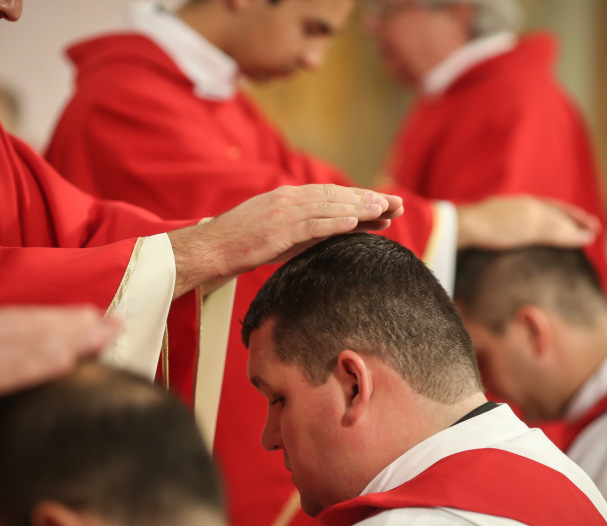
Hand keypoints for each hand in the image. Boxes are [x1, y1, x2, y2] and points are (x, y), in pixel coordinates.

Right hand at [0, 306, 119, 424]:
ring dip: (73, 339)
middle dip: (81, 325)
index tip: (99, 316)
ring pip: (33, 343)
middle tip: (119, 322)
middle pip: (39, 326)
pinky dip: (40, 364)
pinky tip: (66, 361)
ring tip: (106, 336)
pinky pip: (10, 371)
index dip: (66, 317)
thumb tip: (31, 348)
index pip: (30, 318)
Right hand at [168, 184, 402, 296]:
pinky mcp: (277, 228)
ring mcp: (283, 212)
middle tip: (396, 204)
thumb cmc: (243, 245)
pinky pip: (312, 223)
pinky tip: (355, 222)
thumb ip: (306, 231)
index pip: (332, 196)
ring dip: (359, 207)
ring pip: (329, 206)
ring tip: (384, 210)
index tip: (385, 205)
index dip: (360, 199)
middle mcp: (289, 199)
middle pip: (336, 196)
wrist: (210, 248)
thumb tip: (335, 234)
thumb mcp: (280, 235)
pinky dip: (335, 221)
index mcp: (289, 198)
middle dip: (368, 200)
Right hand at [456, 196, 599, 248]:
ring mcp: (530, 216)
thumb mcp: (488, 216)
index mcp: (518, 202)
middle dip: (576, 217)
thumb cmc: (468, 224)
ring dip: (578, 229)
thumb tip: (498, 226)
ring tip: (591, 235)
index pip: (546, 205)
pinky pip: (557, 233)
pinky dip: (572, 237)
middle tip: (592, 224)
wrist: (466, 224)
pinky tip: (583, 240)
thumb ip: (500, 219)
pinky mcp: (531, 229)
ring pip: (560, 223)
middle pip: (558, 211)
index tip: (575, 215)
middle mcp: (527, 205)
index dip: (562, 211)